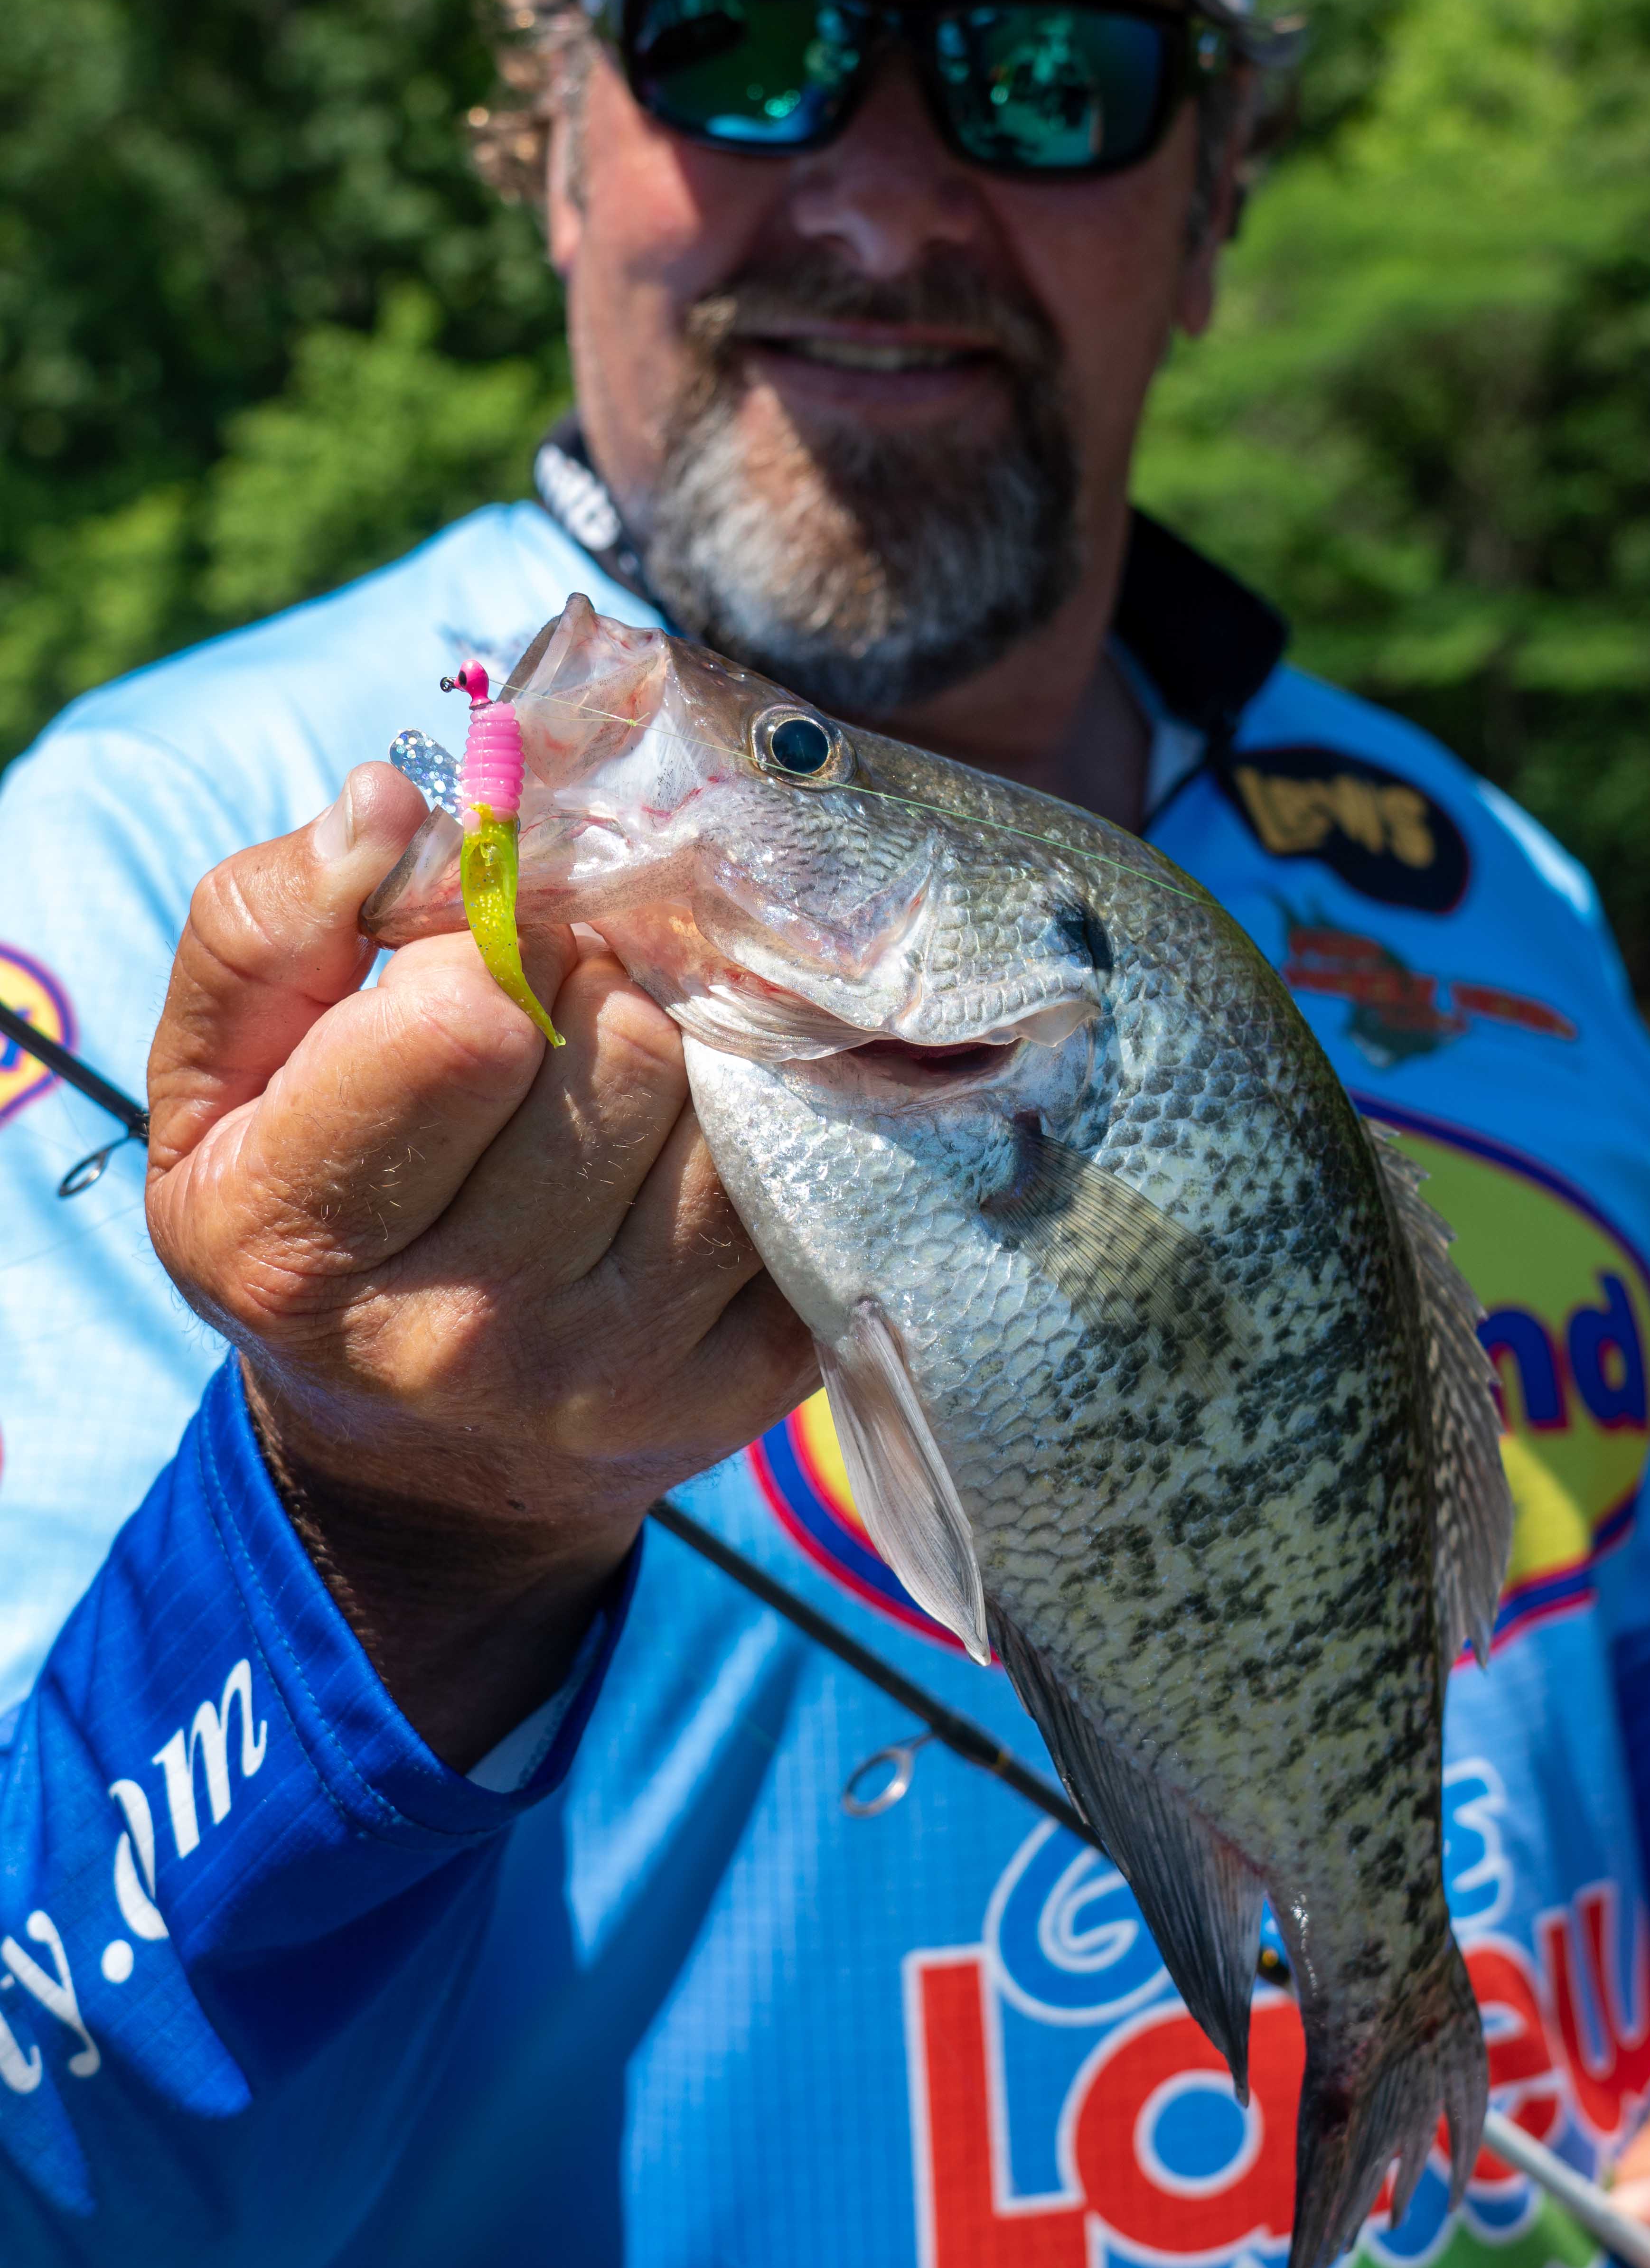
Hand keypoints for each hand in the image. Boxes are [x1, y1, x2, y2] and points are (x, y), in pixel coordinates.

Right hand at [145, 764, 816, 1768]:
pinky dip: (771, 1127)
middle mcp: (462, 1334)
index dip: (489, 938)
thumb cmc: (311, 1222)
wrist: (421, 1462)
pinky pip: (808, 1185)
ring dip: (693, 1045)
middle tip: (569, 994)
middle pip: (619, 1049)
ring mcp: (620, 1372)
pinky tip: (709, 1126)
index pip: (464, 1023)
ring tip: (635, 1058)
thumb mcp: (223, 1084)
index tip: (482, 944)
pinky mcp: (745, 1386)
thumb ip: (269, 928)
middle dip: (600, 979)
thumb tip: (394, 805)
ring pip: (725, 1107)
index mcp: (301, 1243)